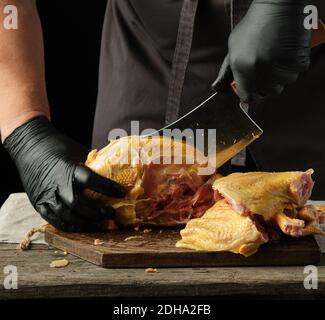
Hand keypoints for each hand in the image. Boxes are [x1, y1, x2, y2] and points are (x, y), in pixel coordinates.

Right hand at [4, 116, 125, 231]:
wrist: (29, 145)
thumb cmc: (57, 147)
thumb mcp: (77, 152)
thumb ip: (91, 165)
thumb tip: (112, 172)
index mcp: (69, 168)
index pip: (91, 180)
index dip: (108, 188)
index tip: (121, 193)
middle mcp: (57, 183)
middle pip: (78, 204)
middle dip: (97, 212)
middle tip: (111, 213)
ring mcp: (46, 195)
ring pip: (67, 215)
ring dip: (85, 222)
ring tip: (99, 223)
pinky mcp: (38, 203)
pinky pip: (54, 220)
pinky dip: (69, 226)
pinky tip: (81, 226)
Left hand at [212, 0, 311, 103]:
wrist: (276, 7)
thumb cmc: (252, 26)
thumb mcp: (233, 49)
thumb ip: (226, 71)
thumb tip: (216, 88)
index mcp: (243, 72)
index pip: (248, 98)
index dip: (251, 93)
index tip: (254, 87)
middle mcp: (261, 74)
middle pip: (268, 93)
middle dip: (268, 84)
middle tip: (267, 69)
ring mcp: (280, 69)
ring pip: (284, 83)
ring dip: (282, 75)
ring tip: (277, 57)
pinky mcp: (297, 62)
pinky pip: (297, 72)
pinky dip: (295, 65)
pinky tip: (287, 52)